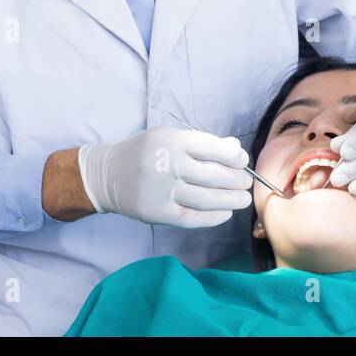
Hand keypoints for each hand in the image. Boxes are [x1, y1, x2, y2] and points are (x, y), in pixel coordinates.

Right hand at [78, 127, 253, 227]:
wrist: (108, 175)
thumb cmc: (146, 153)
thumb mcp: (169, 138)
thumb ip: (202, 143)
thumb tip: (236, 149)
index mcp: (171, 141)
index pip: (210, 147)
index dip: (233, 157)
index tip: (243, 161)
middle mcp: (166, 164)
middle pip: (211, 175)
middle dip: (235, 180)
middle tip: (247, 183)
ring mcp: (161, 191)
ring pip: (205, 198)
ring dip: (230, 200)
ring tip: (243, 199)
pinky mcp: (157, 213)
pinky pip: (192, 218)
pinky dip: (212, 217)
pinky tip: (225, 214)